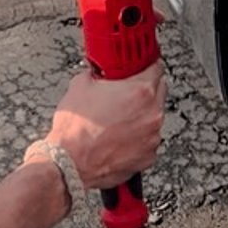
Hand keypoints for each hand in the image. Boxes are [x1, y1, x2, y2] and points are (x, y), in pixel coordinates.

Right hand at [46, 62, 166, 190]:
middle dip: (144, 88)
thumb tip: (99, 72)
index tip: (141, 65)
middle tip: (126, 90)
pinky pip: (148, 140)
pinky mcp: (148, 157)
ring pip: (153, 117)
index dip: (146, 64)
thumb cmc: (74, 129)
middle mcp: (152, 114)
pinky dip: (138, 137)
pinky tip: (119, 136)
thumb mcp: (81, 84)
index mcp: (141, 91)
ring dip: (141, 114)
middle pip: (159, 91)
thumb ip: (98, 73)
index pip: (156, 67)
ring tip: (118, 118)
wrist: (68, 164)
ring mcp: (152, 138)